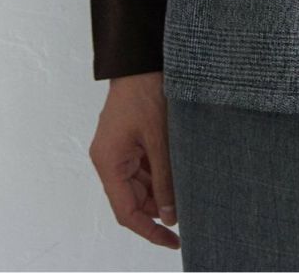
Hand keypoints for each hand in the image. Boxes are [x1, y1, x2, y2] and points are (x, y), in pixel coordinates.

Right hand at [89, 70, 180, 249]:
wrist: (141, 58)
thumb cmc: (145, 92)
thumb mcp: (159, 139)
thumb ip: (165, 179)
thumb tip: (171, 215)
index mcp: (108, 162)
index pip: (126, 211)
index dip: (149, 230)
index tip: (172, 241)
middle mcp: (110, 159)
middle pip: (133, 199)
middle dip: (159, 209)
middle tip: (190, 214)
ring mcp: (119, 149)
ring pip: (141, 183)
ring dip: (162, 189)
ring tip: (189, 191)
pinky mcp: (129, 139)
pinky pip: (144, 166)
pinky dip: (161, 173)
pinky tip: (181, 172)